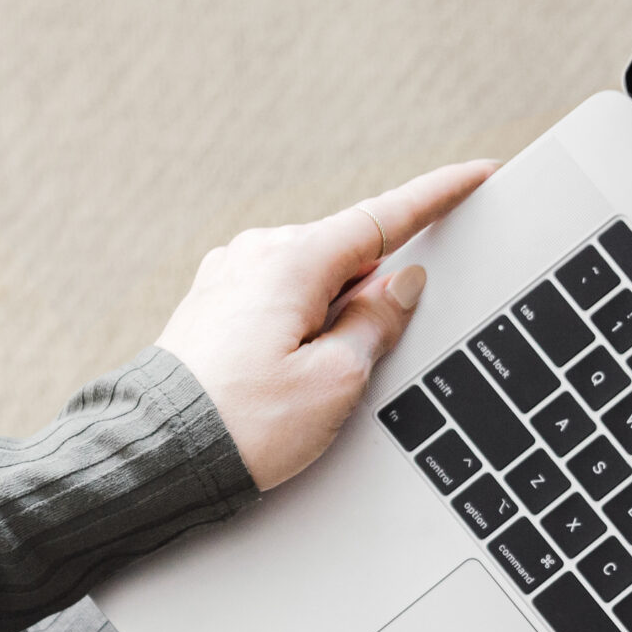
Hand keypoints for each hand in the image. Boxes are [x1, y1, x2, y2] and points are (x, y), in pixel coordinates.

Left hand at [157, 160, 495, 489]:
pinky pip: (277, 300)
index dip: (438, 197)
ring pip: (312, 283)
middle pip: (348, 259)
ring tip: (296, 390)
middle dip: (368, 302)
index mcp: (293, 262)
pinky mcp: (212, 303)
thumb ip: (376, 324)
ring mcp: (228, 275)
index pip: (386, 219)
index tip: (476, 174)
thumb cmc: (243, 425)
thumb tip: (400, 285)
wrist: (155, 456)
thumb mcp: (335, 382)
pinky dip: (295, 328)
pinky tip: (276, 378)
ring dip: (328, 322)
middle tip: (350, 372)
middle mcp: (255, 253)